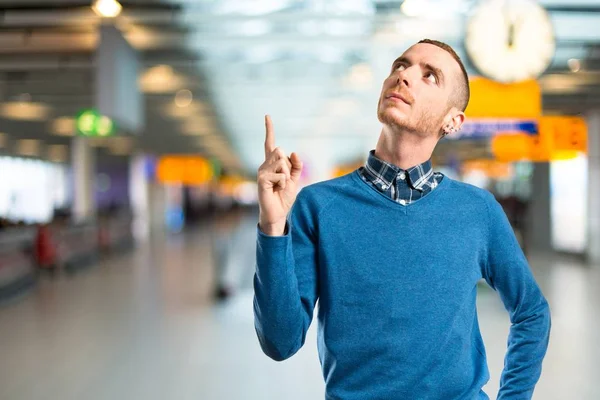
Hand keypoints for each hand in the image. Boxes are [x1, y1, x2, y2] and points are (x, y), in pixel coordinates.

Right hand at [257, 115, 302, 235]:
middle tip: (283, 180)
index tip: (267, 116)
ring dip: (286, 176)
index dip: (269, 129)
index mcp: (272, 163)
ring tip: (279, 186)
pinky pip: (281, 175)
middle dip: (288, 166)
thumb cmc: (284, 196)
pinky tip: (276, 190)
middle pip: (281, 152)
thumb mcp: (294, 179)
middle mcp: (264, 165)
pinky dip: (284, 183)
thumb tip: (293, 152)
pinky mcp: (262, 180)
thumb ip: (296, 166)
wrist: (278, 213)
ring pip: (282, 163)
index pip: (270, 143)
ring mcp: (262, 172)